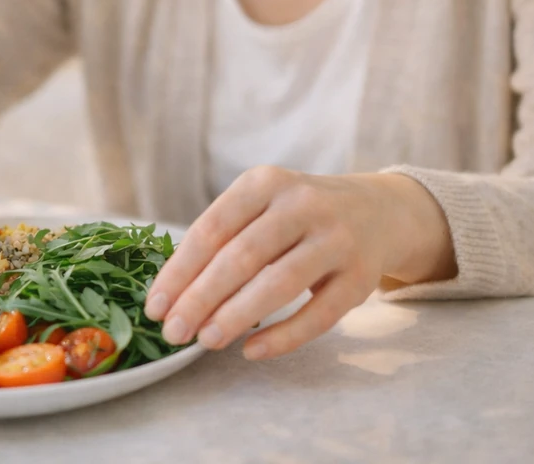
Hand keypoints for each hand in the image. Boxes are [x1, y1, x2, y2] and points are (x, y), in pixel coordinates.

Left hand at [144, 167, 455, 359]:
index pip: (212, 228)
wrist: (379, 211)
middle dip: (200, 298)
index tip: (154, 306)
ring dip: (236, 317)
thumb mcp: (262, 205)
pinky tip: (251, 350)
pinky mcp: (361, 277)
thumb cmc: (297, 215)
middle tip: (173, 332)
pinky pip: (318, 315)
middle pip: (242, 256)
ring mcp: (336, 239)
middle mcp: (303, 204)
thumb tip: (171, 295)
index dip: (179, 271)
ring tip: (205, 341)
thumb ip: (223, 238)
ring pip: (279, 284)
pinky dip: (282, 336)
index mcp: (265, 183)